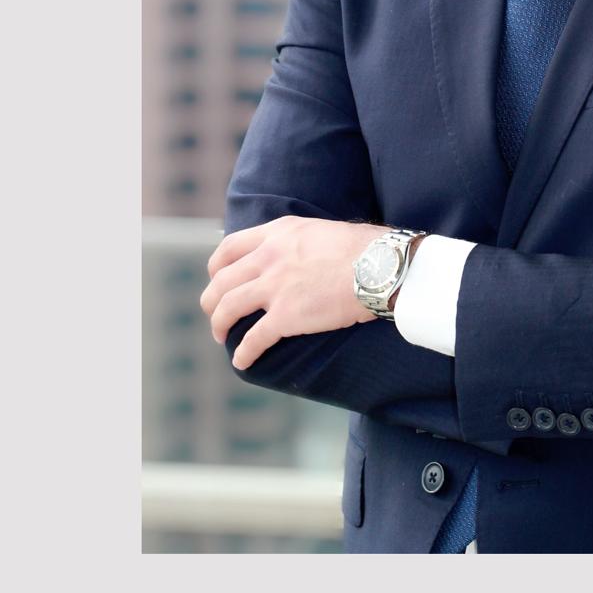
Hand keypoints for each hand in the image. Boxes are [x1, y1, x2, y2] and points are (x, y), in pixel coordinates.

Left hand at [201, 216, 389, 369]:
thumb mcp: (319, 230)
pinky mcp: (285, 316)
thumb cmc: (363, 249)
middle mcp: (268, 257)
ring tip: (222, 338)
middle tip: (216, 314)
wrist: (380, 266)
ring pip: (227, 309)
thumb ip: (296, 242)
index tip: (218, 280)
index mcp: (277, 234)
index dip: (217, 268)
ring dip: (219, 326)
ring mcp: (274, 287)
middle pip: (221, 281)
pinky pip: (253, 339)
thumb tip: (295, 255)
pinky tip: (243, 362)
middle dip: (212, 301)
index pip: (229, 248)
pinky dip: (244, 354)